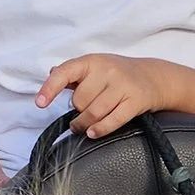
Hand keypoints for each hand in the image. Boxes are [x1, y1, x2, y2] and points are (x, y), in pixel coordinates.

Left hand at [40, 53, 171, 139]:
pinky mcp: (135, 102)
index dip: (50, 88)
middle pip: (79, 100)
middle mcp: (107, 71)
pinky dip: (99, 129)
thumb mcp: (96, 67)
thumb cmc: (119, 74)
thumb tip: (52, 73)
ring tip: (80, 127)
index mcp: (92, 61)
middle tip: (82, 111)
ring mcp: (122, 86)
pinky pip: (112, 120)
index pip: (65, 72)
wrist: (155, 77)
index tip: (40, 103)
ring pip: (93, 113)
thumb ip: (73, 73)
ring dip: (83, 124)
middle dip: (77, 109)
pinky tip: (92, 132)